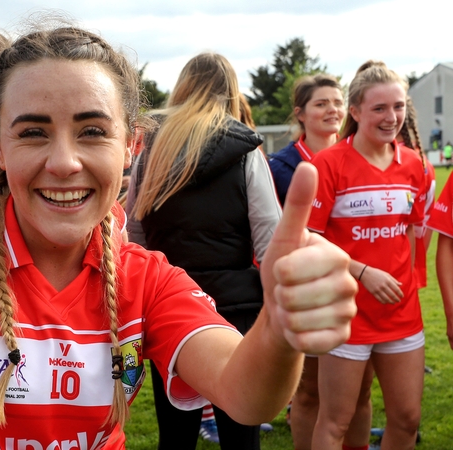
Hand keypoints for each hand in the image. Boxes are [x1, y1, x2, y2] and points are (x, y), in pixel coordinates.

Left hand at [260, 163, 357, 353]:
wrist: (282, 310)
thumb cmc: (282, 270)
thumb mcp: (283, 238)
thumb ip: (298, 205)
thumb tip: (309, 166)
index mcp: (336, 255)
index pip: (292, 269)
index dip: (279, 273)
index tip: (283, 269)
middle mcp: (349, 283)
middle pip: (294, 296)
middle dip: (280, 296)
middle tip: (287, 291)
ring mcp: (349, 312)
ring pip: (299, 320)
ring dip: (286, 317)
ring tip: (293, 308)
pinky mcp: (341, 337)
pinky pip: (309, 342)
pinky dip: (295, 336)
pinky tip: (301, 327)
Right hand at [359, 266, 401, 303]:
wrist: (364, 273)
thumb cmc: (376, 273)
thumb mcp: (386, 274)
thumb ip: (394, 280)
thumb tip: (401, 285)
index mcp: (388, 281)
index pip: (396, 289)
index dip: (400, 294)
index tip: (402, 296)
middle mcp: (383, 286)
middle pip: (392, 295)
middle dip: (396, 299)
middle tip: (398, 301)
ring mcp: (378, 289)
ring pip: (386, 298)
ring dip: (391, 302)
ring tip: (393, 303)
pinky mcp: (373, 292)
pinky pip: (379, 299)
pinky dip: (383, 302)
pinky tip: (386, 302)